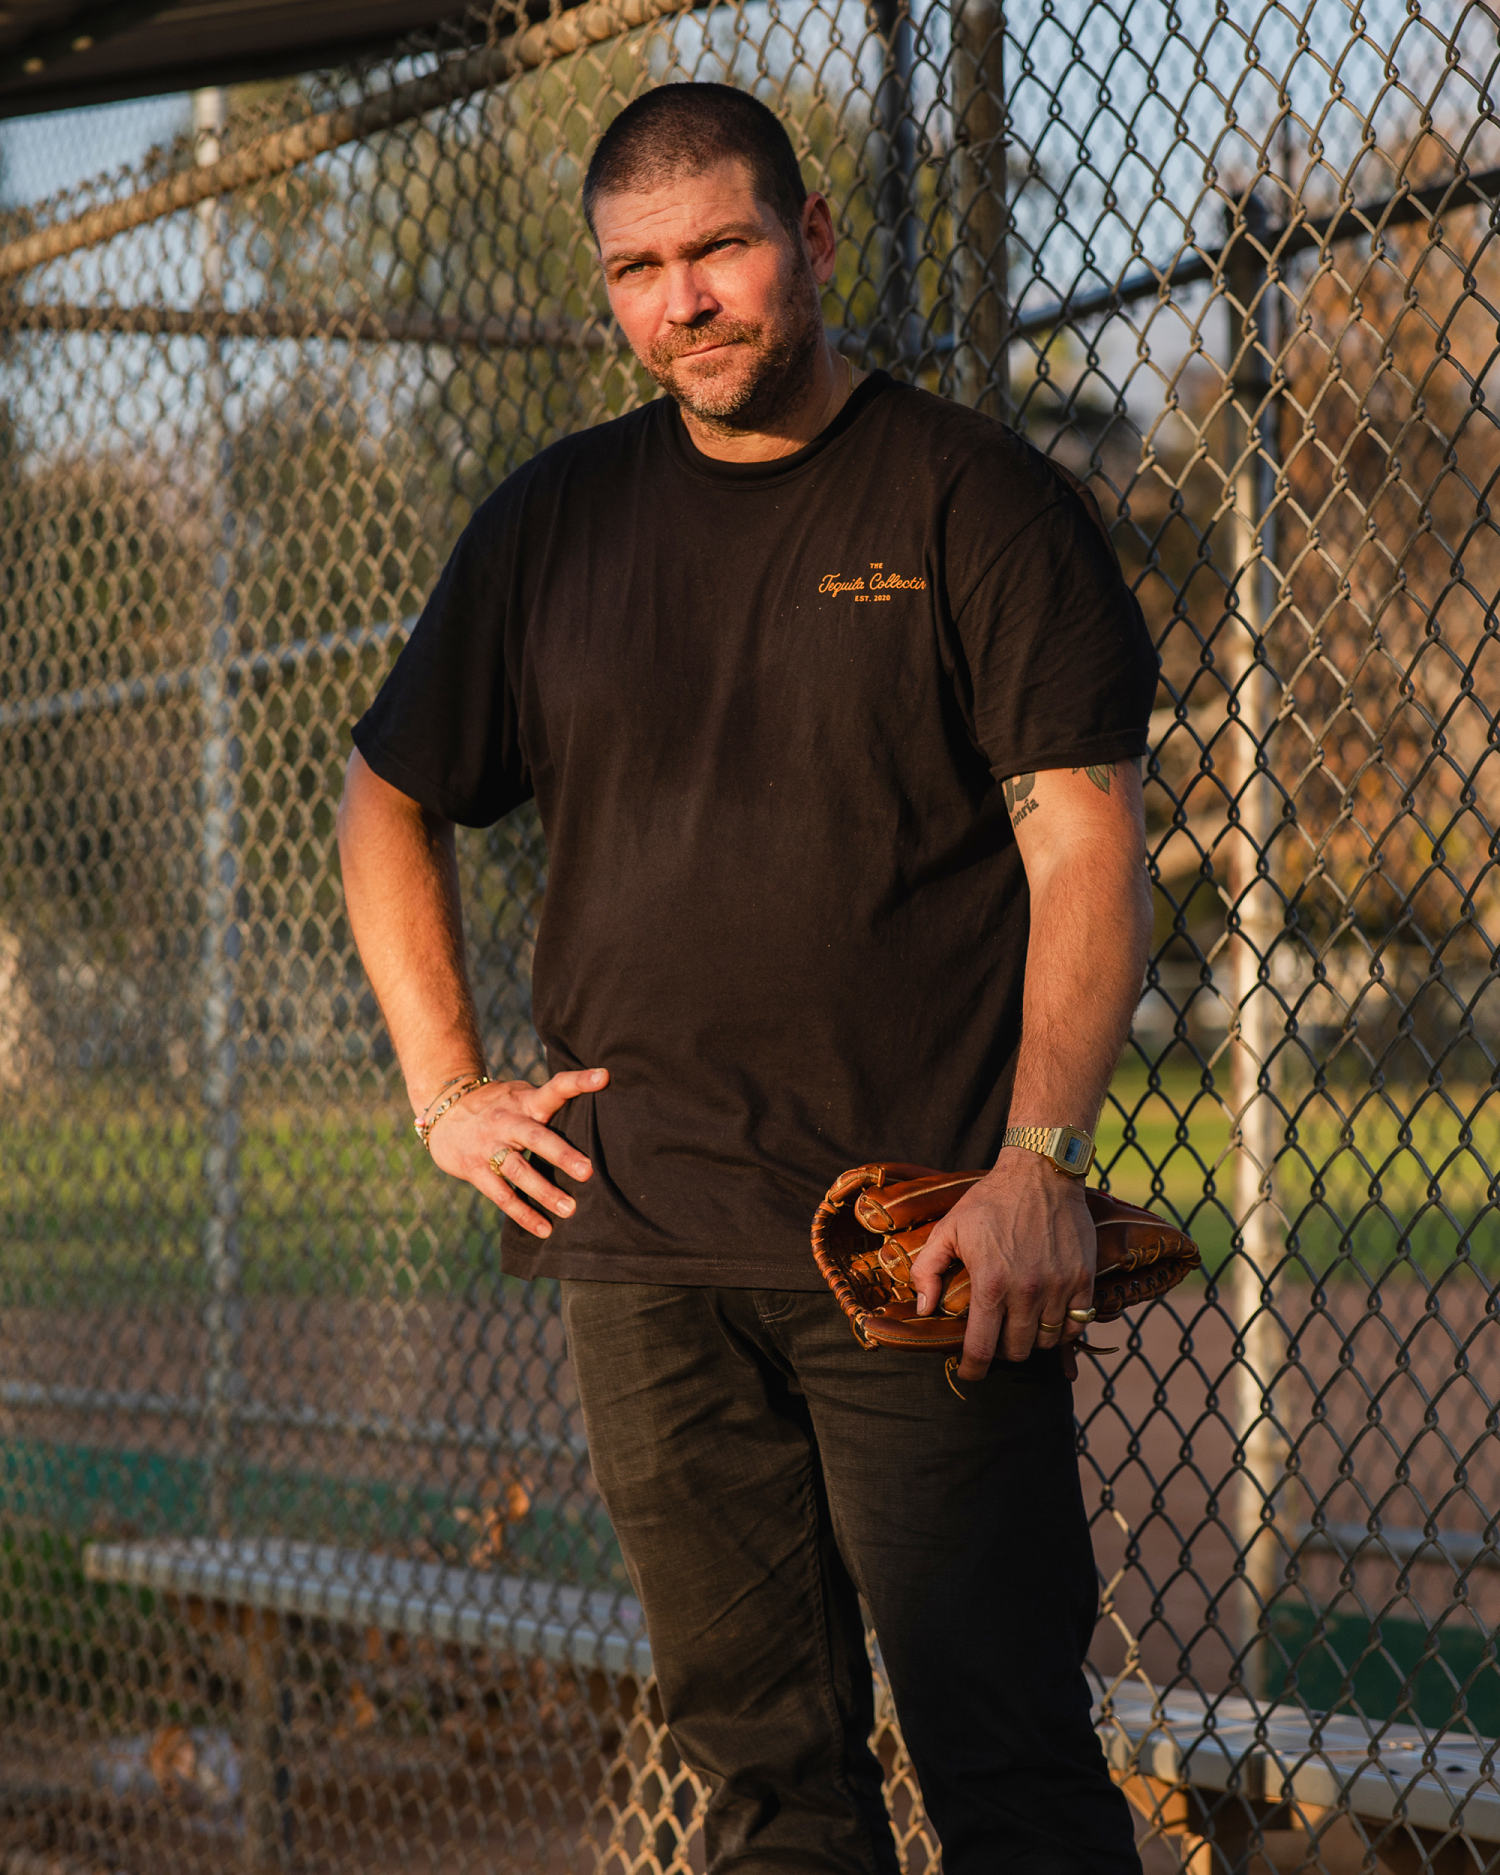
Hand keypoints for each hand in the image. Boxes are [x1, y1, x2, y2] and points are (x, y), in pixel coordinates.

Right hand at [425, 1067, 608, 1237]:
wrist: (444, 1108)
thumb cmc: (499, 1105)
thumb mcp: (521, 1095)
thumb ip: (549, 1102)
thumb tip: (596, 1100)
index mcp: (526, 1102)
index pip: (556, 1087)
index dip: (579, 1081)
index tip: (604, 1077)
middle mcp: (508, 1122)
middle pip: (536, 1137)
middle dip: (562, 1155)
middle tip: (588, 1172)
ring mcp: (489, 1146)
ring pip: (519, 1171)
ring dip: (544, 1192)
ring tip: (570, 1210)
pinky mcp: (475, 1168)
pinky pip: (502, 1195)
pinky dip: (523, 1214)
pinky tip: (544, 1229)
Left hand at [907, 1151, 1095, 1380]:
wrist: (1040, 1173)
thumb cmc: (990, 1201)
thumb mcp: (948, 1229)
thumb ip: (928, 1270)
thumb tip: (924, 1308)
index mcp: (991, 1283)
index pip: (982, 1348)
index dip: (973, 1369)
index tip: (970, 1374)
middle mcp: (1026, 1291)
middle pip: (1017, 1350)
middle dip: (1003, 1351)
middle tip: (997, 1337)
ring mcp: (1059, 1287)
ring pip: (1048, 1341)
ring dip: (1034, 1341)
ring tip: (1023, 1326)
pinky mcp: (1083, 1279)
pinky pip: (1078, 1324)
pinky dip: (1065, 1330)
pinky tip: (1051, 1318)